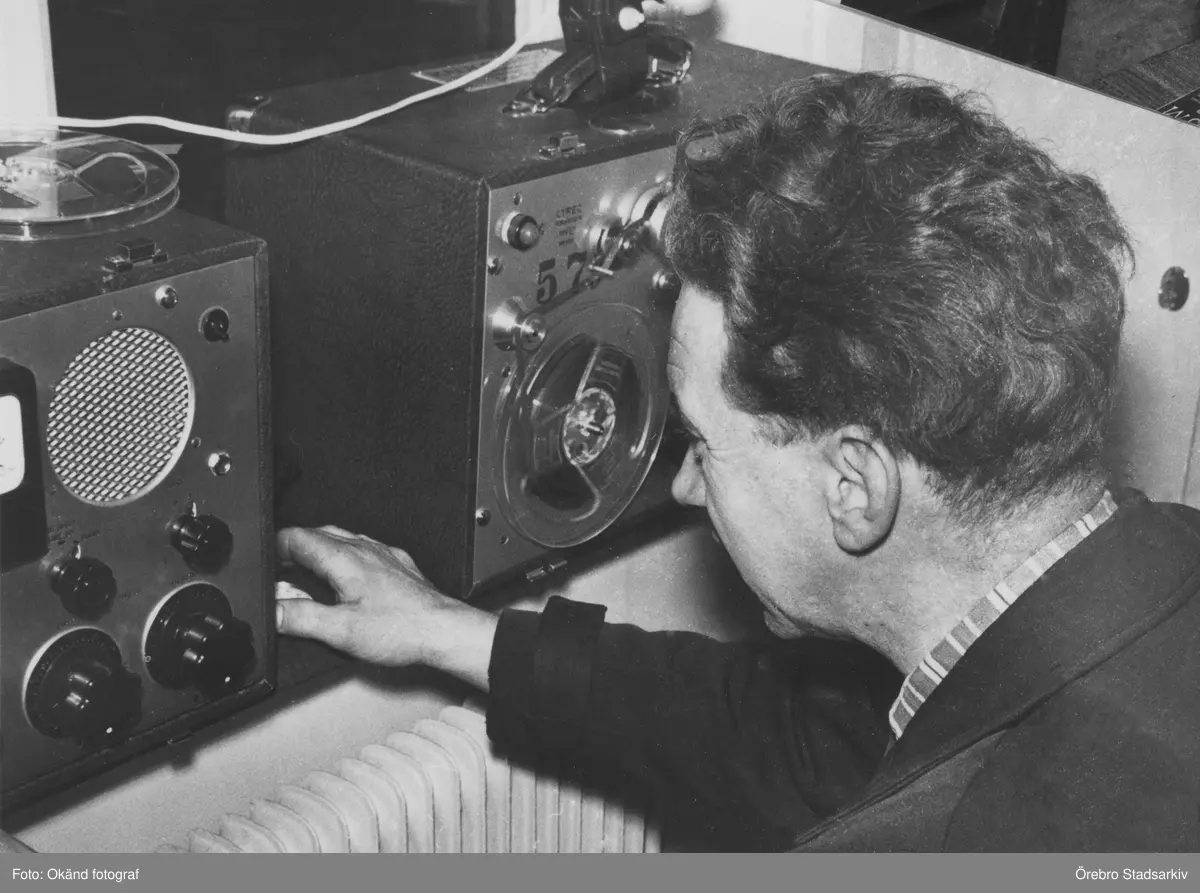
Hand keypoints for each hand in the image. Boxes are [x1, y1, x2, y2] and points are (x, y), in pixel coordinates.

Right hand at [275, 526, 497, 689]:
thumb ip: (301, 618)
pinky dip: (345, 558)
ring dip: (320, 551)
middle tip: (280, 568)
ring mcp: (382, 554)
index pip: (296, 537)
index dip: (274, 548)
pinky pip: (364, 550)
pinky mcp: (397, 564)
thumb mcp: (341, 631)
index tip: (265, 562)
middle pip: (318, 534)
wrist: (442, 630)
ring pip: (342, 539)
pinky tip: (347, 577)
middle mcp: (364, 549)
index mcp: (344, 559)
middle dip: (293, 548)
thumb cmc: (402, 629)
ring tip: (307, 571)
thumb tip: (273, 610)